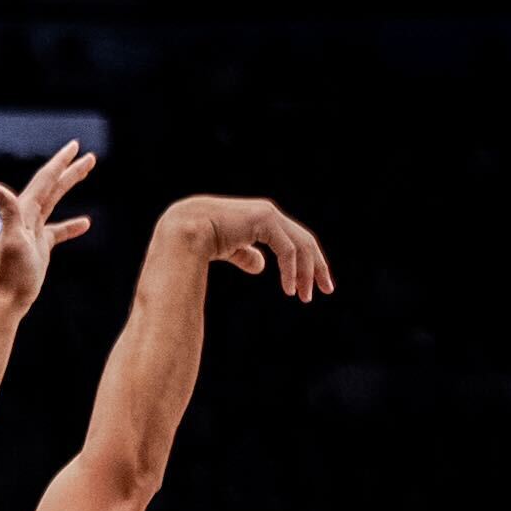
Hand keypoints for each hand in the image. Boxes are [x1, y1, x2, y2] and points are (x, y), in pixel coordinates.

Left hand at [0, 139, 94, 312]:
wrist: (7, 301)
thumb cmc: (11, 273)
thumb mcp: (12, 239)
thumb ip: (8, 211)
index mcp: (23, 212)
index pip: (45, 180)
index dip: (60, 162)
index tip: (75, 146)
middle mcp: (26, 218)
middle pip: (52, 187)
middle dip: (70, 170)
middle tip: (89, 155)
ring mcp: (33, 232)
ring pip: (54, 202)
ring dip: (70, 186)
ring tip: (87, 172)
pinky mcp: (39, 248)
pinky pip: (57, 231)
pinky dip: (70, 226)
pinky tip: (85, 224)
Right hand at [164, 195, 333, 302]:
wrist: (184, 231)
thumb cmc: (199, 241)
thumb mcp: (229, 251)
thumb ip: (245, 256)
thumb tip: (261, 267)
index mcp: (260, 220)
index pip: (293, 241)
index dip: (305, 262)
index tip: (311, 284)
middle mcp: (268, 214)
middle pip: (303, 241)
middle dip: (316, 266)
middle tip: (326, 290)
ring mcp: (267, 215)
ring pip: (300, 245)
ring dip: (306, 272)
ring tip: (306, 296)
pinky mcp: (264, 220)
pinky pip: (286, 249)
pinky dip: (291, 270)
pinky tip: (289, 289)